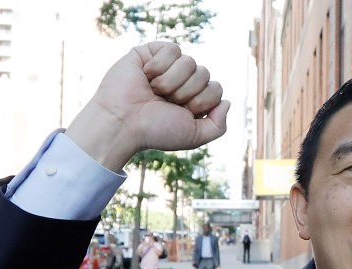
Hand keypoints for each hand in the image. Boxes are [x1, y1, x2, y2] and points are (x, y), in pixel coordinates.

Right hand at [65, 42, 229, 170]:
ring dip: (171, 82)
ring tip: (153, 91)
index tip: (182, 112)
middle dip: (187, 92)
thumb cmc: (155, 131)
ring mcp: (168, 66)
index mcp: (194, 99)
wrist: (123, 122)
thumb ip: (218, 126)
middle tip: (165, 102)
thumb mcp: (194, 137)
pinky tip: (146, 76)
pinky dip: (160, 66)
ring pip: (190, 61)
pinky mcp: (152, 52)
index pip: (216, 89)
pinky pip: (173, 49)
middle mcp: (183, 82)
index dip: (202, 101)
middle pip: (205, 74)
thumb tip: (227, 102)